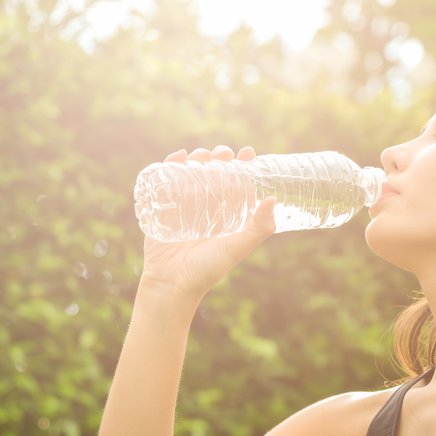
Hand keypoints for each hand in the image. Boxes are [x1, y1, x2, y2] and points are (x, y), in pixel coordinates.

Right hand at [139, 146, 276, 302]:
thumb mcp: (238, 247)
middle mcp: (208, 209)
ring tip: (201, 155)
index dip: (244, 166)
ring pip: (192, 173)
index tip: (248, 152)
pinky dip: (170, 164)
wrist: (172, 284)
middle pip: (215, 174)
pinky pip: (166, 181)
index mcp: (228, 216)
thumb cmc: (208, 269)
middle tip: (222, 153)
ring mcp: (184, 207)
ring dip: (197, 158)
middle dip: (219, 158)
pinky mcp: (163, 208)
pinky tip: (176, 157)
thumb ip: (259, 228)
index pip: (238, 184)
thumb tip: (273, 199)